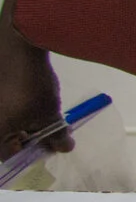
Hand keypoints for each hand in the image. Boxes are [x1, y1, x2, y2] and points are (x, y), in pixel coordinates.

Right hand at [0, 35, 65, 159]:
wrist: (17, 44)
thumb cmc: (31, 86)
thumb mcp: (49, 114)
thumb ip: (57, 135)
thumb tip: (64, 148)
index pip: (8, 156)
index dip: (30, 154)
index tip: (47, 145)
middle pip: (5, 138)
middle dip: (27, 136)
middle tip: (49, 130)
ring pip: (6, 121)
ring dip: (22, 122)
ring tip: (42, 113)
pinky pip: (4, 107)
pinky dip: (15, 108)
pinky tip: (30, 99)